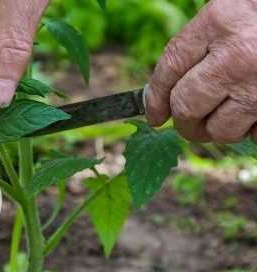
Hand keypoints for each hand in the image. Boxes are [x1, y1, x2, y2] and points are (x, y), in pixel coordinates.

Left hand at [146, 0, 256, 143]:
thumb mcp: (232, 8)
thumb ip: (203, 42)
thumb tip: (165, 89)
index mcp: (220, 21)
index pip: (169, 68)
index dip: (155, 97)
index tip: (154, 114)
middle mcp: (239, 55)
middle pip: (187, 107)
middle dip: (183, 122)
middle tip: (187, 123)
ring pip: (221, 129)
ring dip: (217, 130)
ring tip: (224, 117)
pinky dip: (253, 130)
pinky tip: (256, 113)